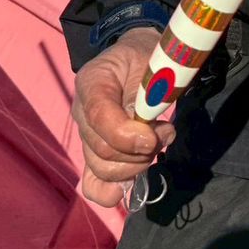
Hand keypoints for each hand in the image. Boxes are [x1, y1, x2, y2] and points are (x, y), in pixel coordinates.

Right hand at [72, 27, 175, 206]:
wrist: (138, 57)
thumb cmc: (146, 58)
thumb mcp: (151, 63)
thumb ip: (148, 95)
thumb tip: (147, 135)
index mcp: (92, 82)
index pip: (100, 118)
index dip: (129, 135)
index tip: (160, 132)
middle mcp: (82, 111)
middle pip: (102, 150)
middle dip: (141, 151)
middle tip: (166, 132)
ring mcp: (86, 134)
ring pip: (101, 168)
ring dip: (137, 165)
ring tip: (158, 143)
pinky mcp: (94, 152)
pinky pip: (92, 183)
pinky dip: (108, 192)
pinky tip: (125, 189)